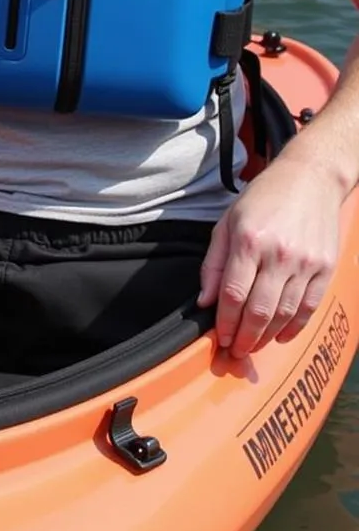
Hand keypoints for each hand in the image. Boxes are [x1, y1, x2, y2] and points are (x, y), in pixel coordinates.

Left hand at [197, 160, 340, 358]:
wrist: (311, 178)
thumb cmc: (262, 200)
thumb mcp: (226, 225)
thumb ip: (213, 265)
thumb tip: (205, 302)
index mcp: (249, 242)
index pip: (234, 295)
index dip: (225, 323)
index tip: (220, 339)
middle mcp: (280, 254)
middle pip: (260, 310)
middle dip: (245, 338)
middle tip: (235, 353)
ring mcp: (306, 262)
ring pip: (286, 313)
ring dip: (267, 337)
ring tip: (253, 346)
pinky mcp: (325, 267)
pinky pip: (310, 306)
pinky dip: (295, 327)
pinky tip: (280, 336)